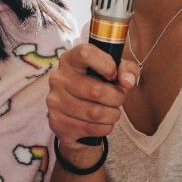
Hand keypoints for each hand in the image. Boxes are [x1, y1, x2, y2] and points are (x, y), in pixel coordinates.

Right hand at [46, 43, 136, 168]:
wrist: (76, 113)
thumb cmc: (97, 85)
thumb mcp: (113, 72)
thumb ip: (126, 69)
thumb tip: (127, 81)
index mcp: (70, 59)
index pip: (85, 53)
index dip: (106, 64)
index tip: (114, 75)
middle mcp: (58, 78)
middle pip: (96, 90)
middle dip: (116, 98)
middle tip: (118, 98)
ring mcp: (55, 101)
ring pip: (95, 113)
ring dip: (112, 115)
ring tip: (112, 112)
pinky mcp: (57, 122)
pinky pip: (90, 128)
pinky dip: (104, 128)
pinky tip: (102, 123)